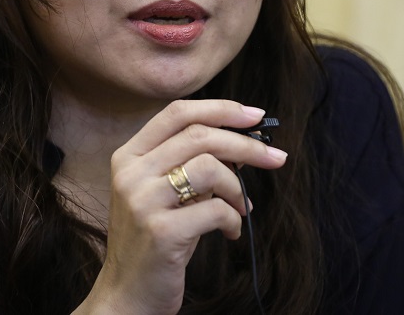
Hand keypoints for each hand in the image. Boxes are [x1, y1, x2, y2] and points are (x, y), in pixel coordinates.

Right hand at [74, 100, 287, 314]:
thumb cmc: (154, 239)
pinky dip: (233, 219)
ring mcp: (143, 201)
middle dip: (245, 144)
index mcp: (129, 156)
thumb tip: (242, 142)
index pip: (177, 113)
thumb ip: (190, 165)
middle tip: (275, 158)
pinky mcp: (160, 232)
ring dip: (238, 187)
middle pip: (199, 136)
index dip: (220, 109)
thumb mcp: (165, 194)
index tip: (255, 116)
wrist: (128, 294)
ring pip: (209, 167)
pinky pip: (215, 210)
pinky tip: (231, 231)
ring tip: (242, 207)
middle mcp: (131, 173)